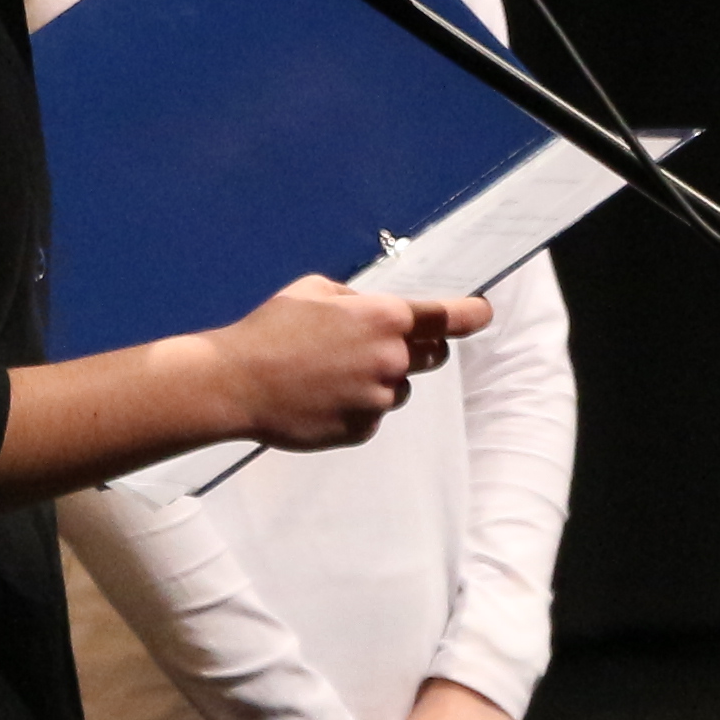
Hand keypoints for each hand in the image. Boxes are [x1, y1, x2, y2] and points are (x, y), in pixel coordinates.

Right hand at [199, 277, 490, 454]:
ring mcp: (378, 399)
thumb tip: (373, 308)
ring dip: (379, 380)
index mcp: (384, 318)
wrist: (235, 384)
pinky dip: (355, 406)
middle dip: (419, 348)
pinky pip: (373, 415)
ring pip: (399, 389)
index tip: (483, 313)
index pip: (448, 317)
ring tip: (329, 373)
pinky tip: (320, 397)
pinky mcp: (362, 429)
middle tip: (382, 345)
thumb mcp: (314, 290)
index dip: (471, 314)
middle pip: (433, 356)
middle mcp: (391, 359)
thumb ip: (357, 299)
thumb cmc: (271, 330)